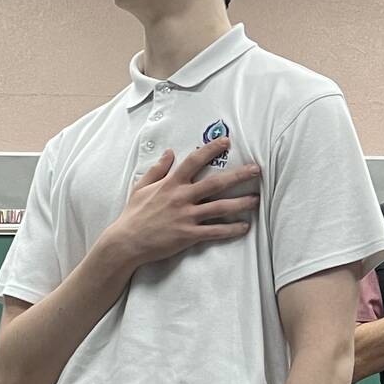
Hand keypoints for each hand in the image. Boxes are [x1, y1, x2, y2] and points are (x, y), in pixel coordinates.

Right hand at [107, 138, 259, 269]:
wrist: (126, 242)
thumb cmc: (133, 214)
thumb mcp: (141, 186)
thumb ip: (158, 169)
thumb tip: (170, 152)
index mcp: (171, 184)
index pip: (194, 161)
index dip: (211, 150)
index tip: (227, 141)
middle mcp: (181, 198)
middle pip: (216, 183)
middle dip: (239, 175)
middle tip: (257, 170)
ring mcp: (186, 217)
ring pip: (220, 207)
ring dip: (241, 203)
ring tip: (256, 200)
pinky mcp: (189, 235)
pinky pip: (215, 231)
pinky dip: (231, 229)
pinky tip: (245, 227)